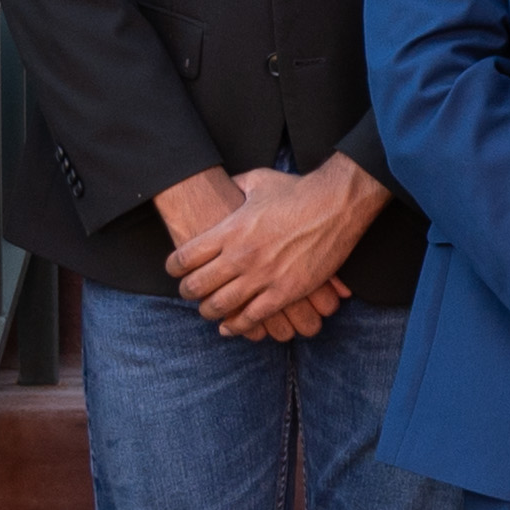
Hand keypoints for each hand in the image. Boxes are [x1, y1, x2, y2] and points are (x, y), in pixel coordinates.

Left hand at [163, 158, 385, 340]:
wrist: (336, 204)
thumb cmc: (298, 191)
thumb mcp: (258, 181)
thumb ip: (235, 185)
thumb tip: (224, 185)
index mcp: (229, 230)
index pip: (184, 258)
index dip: (173, 268)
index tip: (175, 271)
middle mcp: (240, 256)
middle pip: (196, 286)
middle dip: (187, 293)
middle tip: (189, 293)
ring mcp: (262, 276)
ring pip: (220, 306)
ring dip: (209, 312)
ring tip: (208, 310)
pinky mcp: (285, 292)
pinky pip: (252, 318)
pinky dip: (237, 327)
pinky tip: (230, 328)